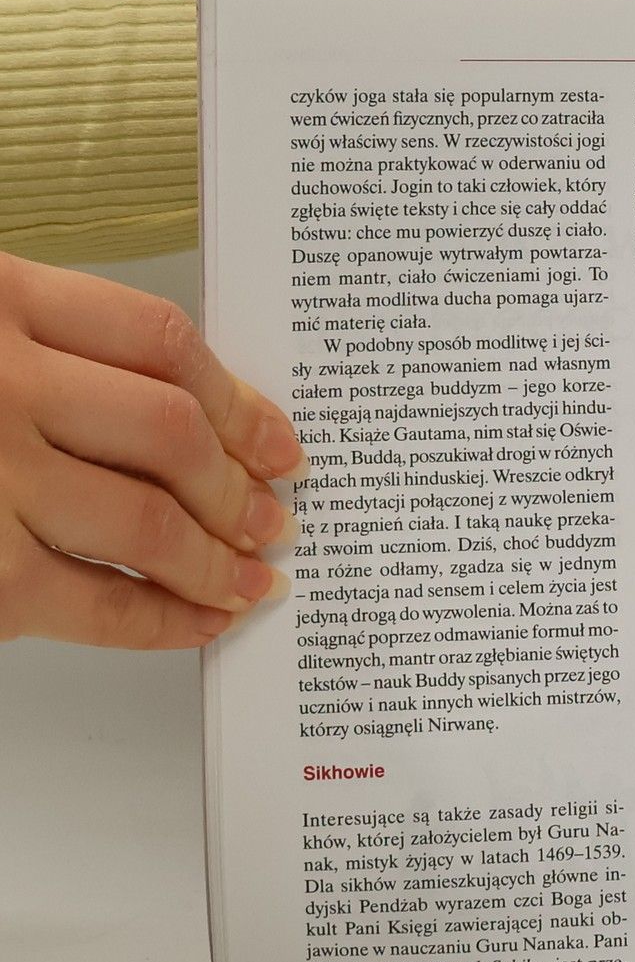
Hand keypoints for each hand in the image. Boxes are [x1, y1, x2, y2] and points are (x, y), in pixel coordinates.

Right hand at [0, 253, 302, 648]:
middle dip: (239, 486)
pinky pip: (100, 604)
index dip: (237, 399)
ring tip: (253, 578)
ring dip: (218, 560)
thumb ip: (52, 353)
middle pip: (171, 430)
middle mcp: (1, 384)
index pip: (158, 340)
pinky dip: (166, 622)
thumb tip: (188, 416)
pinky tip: (200, 620)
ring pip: (152, 522)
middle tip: (276, 518)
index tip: (279, 441)